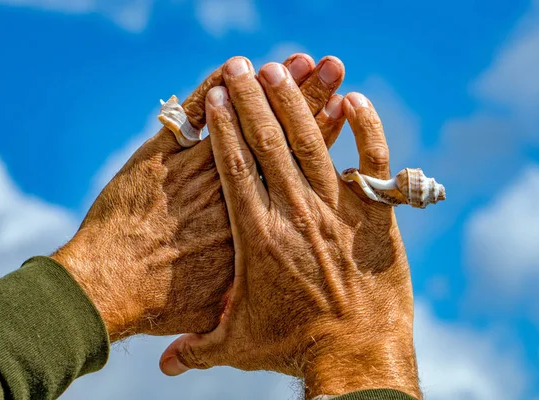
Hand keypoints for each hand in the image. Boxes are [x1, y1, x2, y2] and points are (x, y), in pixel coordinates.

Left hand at [51, 54, 346, 341]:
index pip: (296, 164)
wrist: (110, 291)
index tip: (340, 102)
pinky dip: (206, 88)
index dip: (320, 130)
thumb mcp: (227, 309)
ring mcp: (195, 169)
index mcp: (259, 222)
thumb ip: (256, 287)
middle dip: (307, 96)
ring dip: (267, 88)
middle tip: (329, 64)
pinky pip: (187, 114)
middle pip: (277, 134)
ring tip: (294, 60)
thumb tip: (281, 282)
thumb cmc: (169, 305)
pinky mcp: (158, 156)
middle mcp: (233, 190)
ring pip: (240, 120)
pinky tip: (227, 68)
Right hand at [159, 58, 419, 398]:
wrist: (356, 356)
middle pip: (270, 144)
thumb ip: (198, 345)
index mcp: (257, 235)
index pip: (236, 166)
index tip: (220, 94)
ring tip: (283, 69)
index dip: (226, 127)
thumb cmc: (294, 348)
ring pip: (312, 143)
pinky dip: (365, 128)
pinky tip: (353, 100)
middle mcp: (295, 213)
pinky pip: (371, 160)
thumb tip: (165, 363)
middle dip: (255, 101)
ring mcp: (337, 210)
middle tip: (246, 67)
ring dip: (296, 102)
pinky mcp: (373, 213)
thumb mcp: (238, 345)